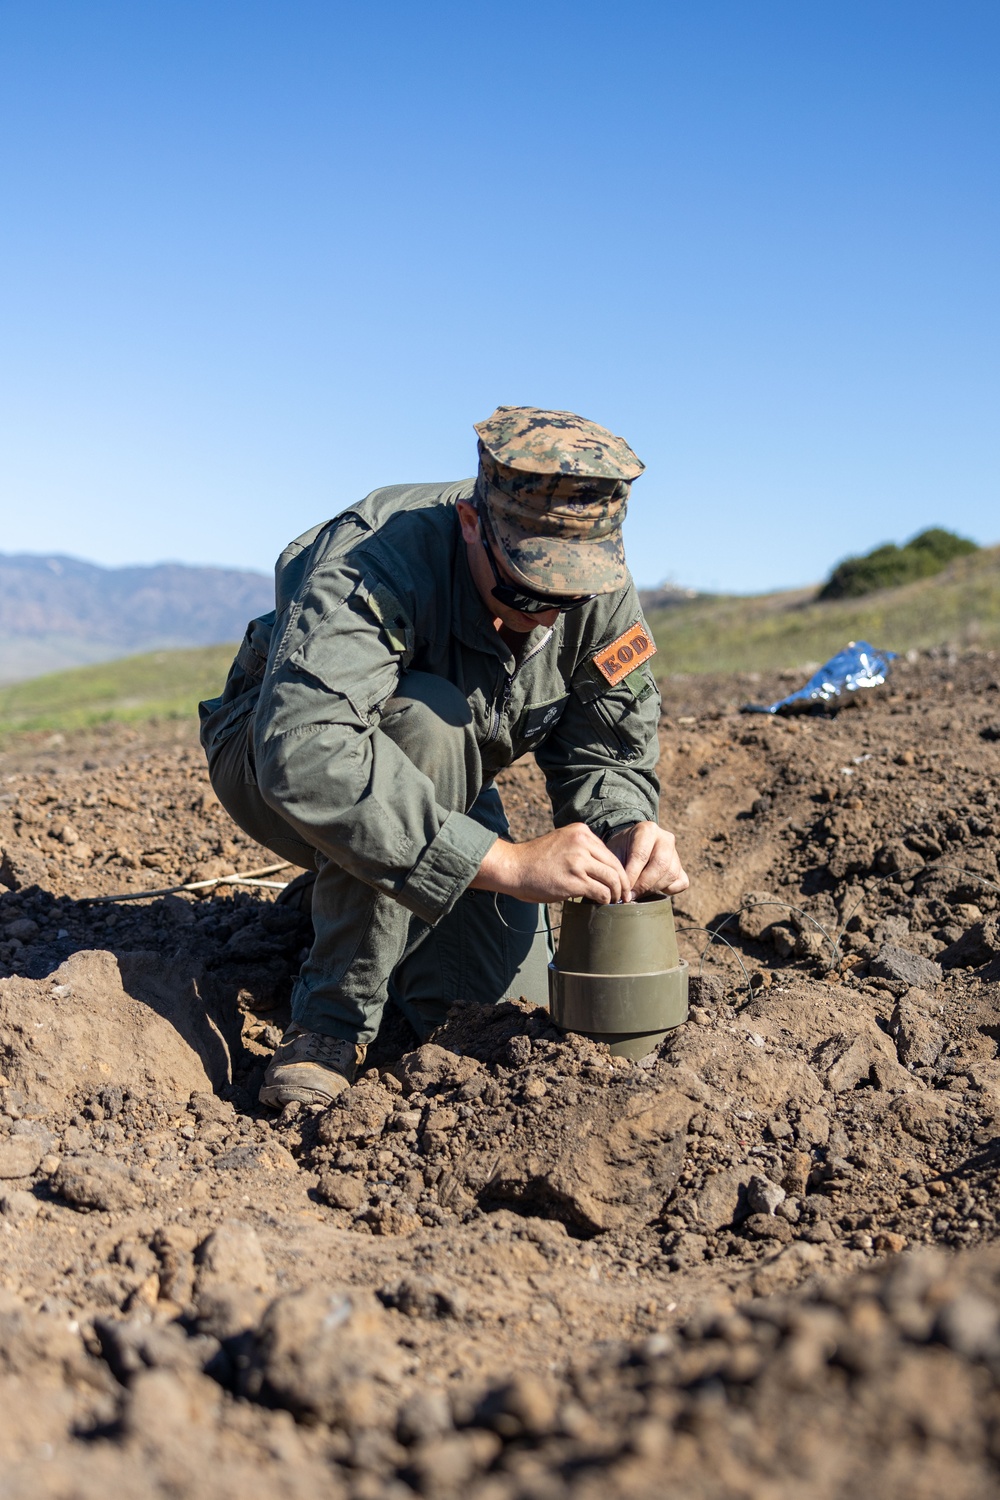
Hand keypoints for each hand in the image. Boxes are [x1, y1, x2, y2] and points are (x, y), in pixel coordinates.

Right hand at [471, 823, 631, 904]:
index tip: (619, 883)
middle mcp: (582, 843)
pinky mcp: (574, 880)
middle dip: (622, 883)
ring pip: (612, 880)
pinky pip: (601, 892)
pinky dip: (605, 900)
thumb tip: (601, 869)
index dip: (617, 870)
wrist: (513, 868)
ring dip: (615, 894)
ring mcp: (579, 861)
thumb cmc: (534, 860)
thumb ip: (580, 849)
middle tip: (623, 896)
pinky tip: (601, 904)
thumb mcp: (561, 842)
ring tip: (613, 902)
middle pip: (615, 866)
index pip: (609, 853)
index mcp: (580, 831)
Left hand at [605, 821, 688, 898]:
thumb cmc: (621, 850)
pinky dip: (667, 890)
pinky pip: (680, 883)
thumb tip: (621, 892)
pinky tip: (652, 890)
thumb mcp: (614, 853)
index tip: (623, 890)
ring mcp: (676, 853)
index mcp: (647, 830)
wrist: (631, 847)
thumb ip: (618, 868)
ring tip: (637, 894)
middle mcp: (666, 839)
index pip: (641, 855)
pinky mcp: (682, 868)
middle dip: (644, 884)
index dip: (632, 876)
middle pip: (660, 865)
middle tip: (631, 896)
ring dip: (653, 889)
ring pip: (670, 875)